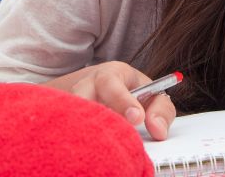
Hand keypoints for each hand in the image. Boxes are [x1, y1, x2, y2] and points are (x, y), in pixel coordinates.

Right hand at [46, 61, 175, 139]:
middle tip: (111, 136)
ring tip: (93, 144)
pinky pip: (63, 126)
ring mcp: (71, 102)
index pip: (110, 83)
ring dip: (79, 127)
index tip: (137, 118)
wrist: (106, 90)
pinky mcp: (63, 117)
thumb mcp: (152, 95)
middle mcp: (85, 87)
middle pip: (80, 96)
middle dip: (94, 114)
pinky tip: (81, 150)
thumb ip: (161, 110)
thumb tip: (158, 130)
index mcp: (109, 75)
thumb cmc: (132, 93)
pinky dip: (71, 138)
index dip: (122, 100)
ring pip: (68, 112)